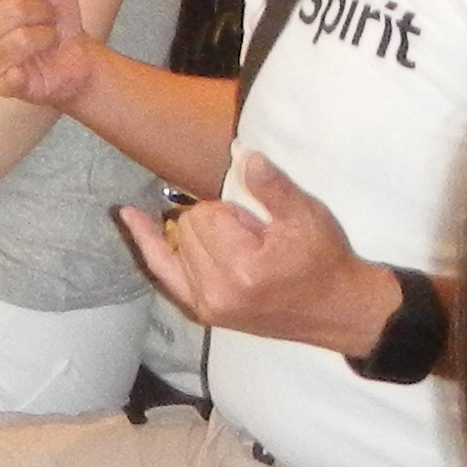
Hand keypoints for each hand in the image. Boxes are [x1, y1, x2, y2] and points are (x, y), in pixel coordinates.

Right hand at [0, 0, 103, 109]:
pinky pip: (17, 71)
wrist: (74, 57)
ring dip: (46, 37)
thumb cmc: (52, 16)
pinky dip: (33, 66)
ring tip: (44, 42)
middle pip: (14, 11)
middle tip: (45, 22)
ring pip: (22, 39)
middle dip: (43, 14)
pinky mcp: (0, 86)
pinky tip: (33, 67)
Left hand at [119, 150, 404, 352]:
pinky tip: (129, 215)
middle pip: (186, 227)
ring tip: (237, 246)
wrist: (338, 309)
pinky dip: (147, 243)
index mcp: (242, 269)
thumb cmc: (324, 261)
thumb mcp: (307, 217)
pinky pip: (162, 270)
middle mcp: (216, 292)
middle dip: (215, 221)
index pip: (206, 214)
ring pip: (175, 243)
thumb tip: (243, 155)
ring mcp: (206, 306)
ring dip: (198, 235)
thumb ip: (272, 186)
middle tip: (255, 238)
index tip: (259, 225)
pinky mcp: (203, 311)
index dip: (231, 210)